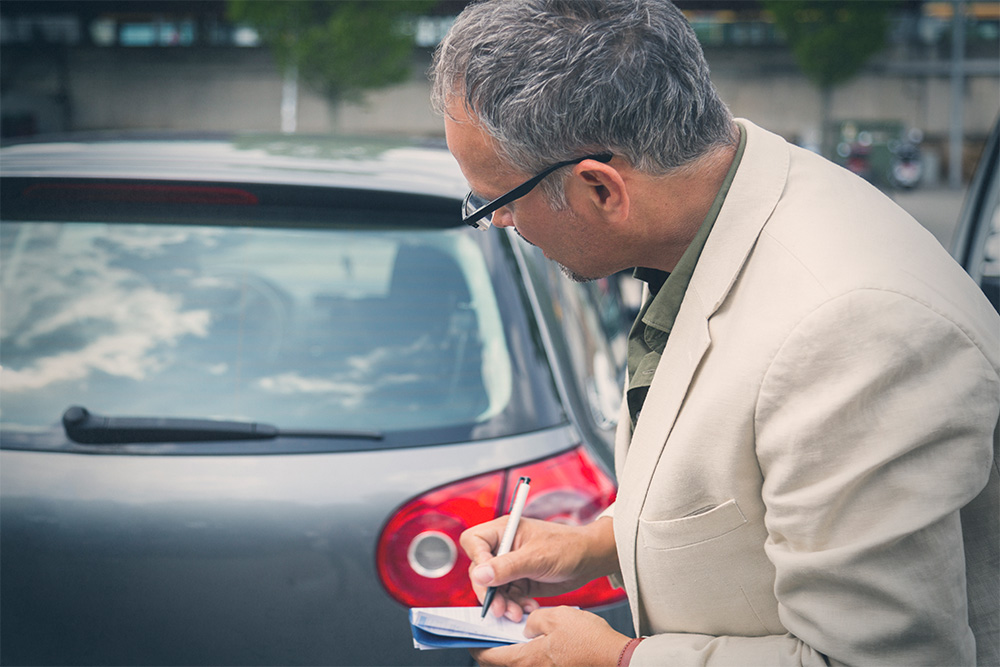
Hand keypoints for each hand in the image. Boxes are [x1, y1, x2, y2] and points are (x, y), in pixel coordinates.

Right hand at [460, 516, 616, 620]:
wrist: (589, 560)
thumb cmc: (567, 547)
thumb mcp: (536, 558)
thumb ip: (507, 567)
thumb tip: (479, 575)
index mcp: (504, 531)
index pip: (474, 542)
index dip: (476, 560)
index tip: (487, 579)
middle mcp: (503, 547)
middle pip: (480, 570)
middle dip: (489, 591)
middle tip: (499, 609)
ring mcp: (510, 566)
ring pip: (493, 588)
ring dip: (502, 603)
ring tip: (516, 613)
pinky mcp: (519, 581)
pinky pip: (508, 597)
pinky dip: (515, 605)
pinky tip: (528, 608)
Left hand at [471, 606, 628, 666]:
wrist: (617, 659)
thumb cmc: (589, 640)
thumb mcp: (556, 616)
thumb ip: (533, 620)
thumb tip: (527, 626)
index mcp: (525, 660)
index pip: (487, 657)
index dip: (476, 644)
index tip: (471, 635)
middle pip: (501, 663)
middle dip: (494, 647)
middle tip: (494, 630)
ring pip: (520, 663)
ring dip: (514, 650)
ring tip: (519, 630)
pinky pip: (535, 664)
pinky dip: (531, 653)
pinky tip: (539, 638)